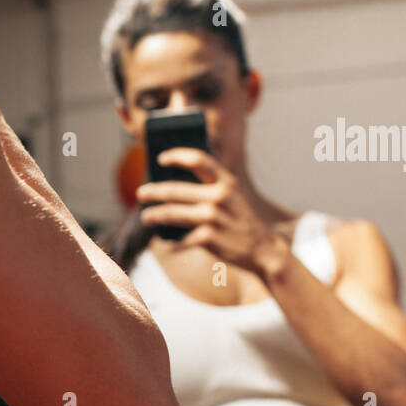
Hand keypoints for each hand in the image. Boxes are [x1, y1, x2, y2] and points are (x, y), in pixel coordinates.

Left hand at [135, 148, 286, 275]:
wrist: (264, 249)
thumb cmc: (241, 221)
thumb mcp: (233, 197)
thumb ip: (210, 187)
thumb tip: (171, 186)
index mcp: (226, 182)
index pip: (198, 159)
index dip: (176, 155)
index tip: (161, 158)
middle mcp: (219, 196)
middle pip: (174, 190)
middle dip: (153, 191)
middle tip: (141, 193)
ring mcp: (213, 217)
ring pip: (171, 214)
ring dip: (154, 215)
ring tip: (146, 217)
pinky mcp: (208, 238)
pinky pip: (180, 238)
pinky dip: (172, 241)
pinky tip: (166, 241)